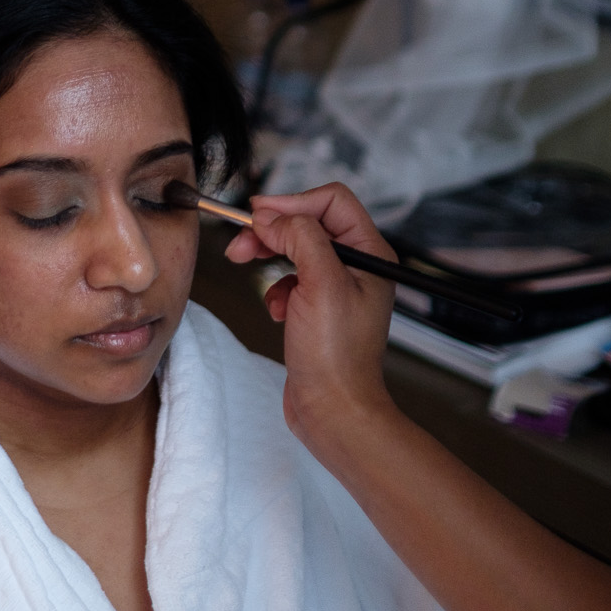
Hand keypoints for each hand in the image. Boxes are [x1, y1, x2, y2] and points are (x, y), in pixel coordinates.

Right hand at [224, 183, 398, 455]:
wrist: (333, 410)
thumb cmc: (336, 356)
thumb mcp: (321, 283)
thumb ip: (300, 238)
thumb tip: (273, 217)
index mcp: (370, 253)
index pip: (331, 201)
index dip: (292, 202)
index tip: (257, 214)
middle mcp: (357, 266)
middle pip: (308, 222)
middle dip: (272, 229)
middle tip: (240, 243)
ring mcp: (337, 288)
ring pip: (295, 249)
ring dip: (268, 256)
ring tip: (245, 265)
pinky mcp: (318, 308)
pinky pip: (289, 279)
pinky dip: (275, 289)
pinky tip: (276, 310)